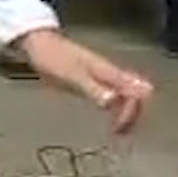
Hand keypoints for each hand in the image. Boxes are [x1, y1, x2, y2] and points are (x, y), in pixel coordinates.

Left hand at [16, 29, 154, 133]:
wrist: (39, 43)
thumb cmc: (53, 59)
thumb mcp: (71, 76)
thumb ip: (92, 89)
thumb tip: (112, 102)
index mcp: (109, 72)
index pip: (137, 91)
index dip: (131, 111)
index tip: (116, 127)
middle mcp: (111, 73)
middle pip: (139, 93)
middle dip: (135, 114)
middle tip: (122, 133)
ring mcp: (105, 76)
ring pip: (129, 94)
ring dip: (128, 113)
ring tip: (119, 131)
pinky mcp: (96, 80)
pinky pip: (117, 94)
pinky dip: (118, 109)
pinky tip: (109, 119)